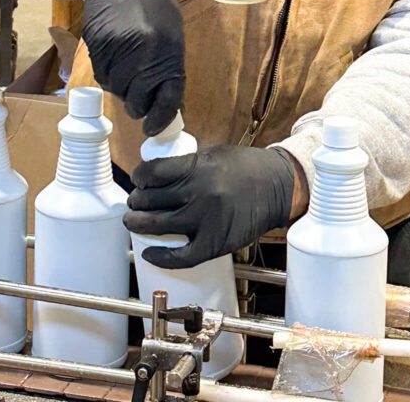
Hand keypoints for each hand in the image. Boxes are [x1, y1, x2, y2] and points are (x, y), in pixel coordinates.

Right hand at [82, 0, 184, 135]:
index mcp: (167, 50)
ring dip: (123, 89)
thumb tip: (165, 103)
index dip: (161, 118)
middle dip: (139, 104)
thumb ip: (169, 68)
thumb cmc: (155, 7)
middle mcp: (141, 52)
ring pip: (117, 90)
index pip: (167, 98)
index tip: (155, 128)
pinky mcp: (96, 46)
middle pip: (137, 100)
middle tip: (140, 98)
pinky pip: (102, 76)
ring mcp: (116, 49)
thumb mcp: (172, 36)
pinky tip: (116, 61)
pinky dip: (110, 76)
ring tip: (128, 70)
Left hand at [124, 145, 296, 268]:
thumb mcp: (214, 152)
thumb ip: (187, 160)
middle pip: (152, 199)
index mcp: (198, 166)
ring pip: (160, 226)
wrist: (277, 187)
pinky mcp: (216, 243)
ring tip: (133, 222)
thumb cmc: (246, 168)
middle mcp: (200, 193)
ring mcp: (207, 220)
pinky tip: (149, 252)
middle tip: (134, 202)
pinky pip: (181, 256)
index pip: (153, 173)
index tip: (137, 180)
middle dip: (136, 201)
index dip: (139, 177)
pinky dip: (161, 257)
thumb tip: (157, 168)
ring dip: (138, 225)